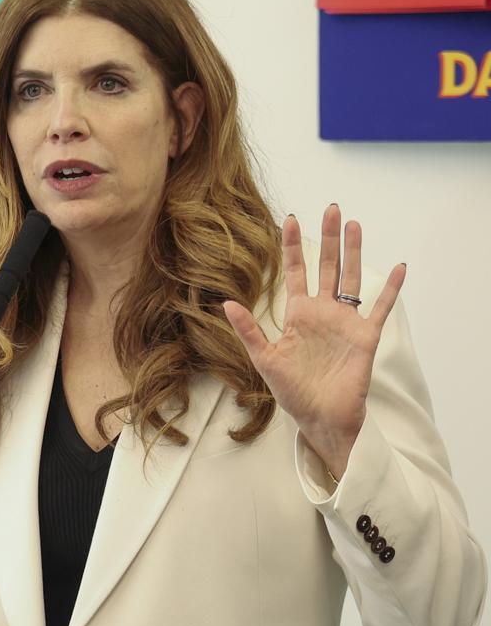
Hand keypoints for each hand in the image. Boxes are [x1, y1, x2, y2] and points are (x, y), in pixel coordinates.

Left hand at [223, 205, 404, 477]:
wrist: (320, 417)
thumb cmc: (292, 392)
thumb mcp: (264, 359)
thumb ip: (248, 330)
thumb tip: (227, 303)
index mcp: (297, 315)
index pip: (295, 272)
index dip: (293, 246)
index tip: (290, 218)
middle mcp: (323, 313)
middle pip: (326, 266)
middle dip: (328, 238)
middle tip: (331, 208)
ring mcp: (345, 322)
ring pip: (351, 278)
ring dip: (354, 252)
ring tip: (355, 224)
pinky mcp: (365, 336)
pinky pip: (381, 308)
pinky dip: (390, 289)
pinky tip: (399, 268)